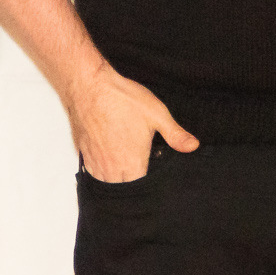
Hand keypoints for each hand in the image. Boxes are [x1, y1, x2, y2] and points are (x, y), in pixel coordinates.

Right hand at [68, 61, 198, 181]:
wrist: (88, 86)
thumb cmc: (121, 98)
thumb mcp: (156, 114)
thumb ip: (175, 134)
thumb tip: (192, 146)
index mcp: (132, 162)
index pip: (141, 188)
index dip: (148, 185)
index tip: (151, 175)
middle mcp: (112, 167)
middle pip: (123, 188)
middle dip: (131, 183)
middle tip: (138, 170)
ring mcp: (95, 161)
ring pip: (105, 183)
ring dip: (114, 179)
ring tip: (123, 169)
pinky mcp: (82, 152)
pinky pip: (91, 172)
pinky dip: (99, 171)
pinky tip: (106, 160)